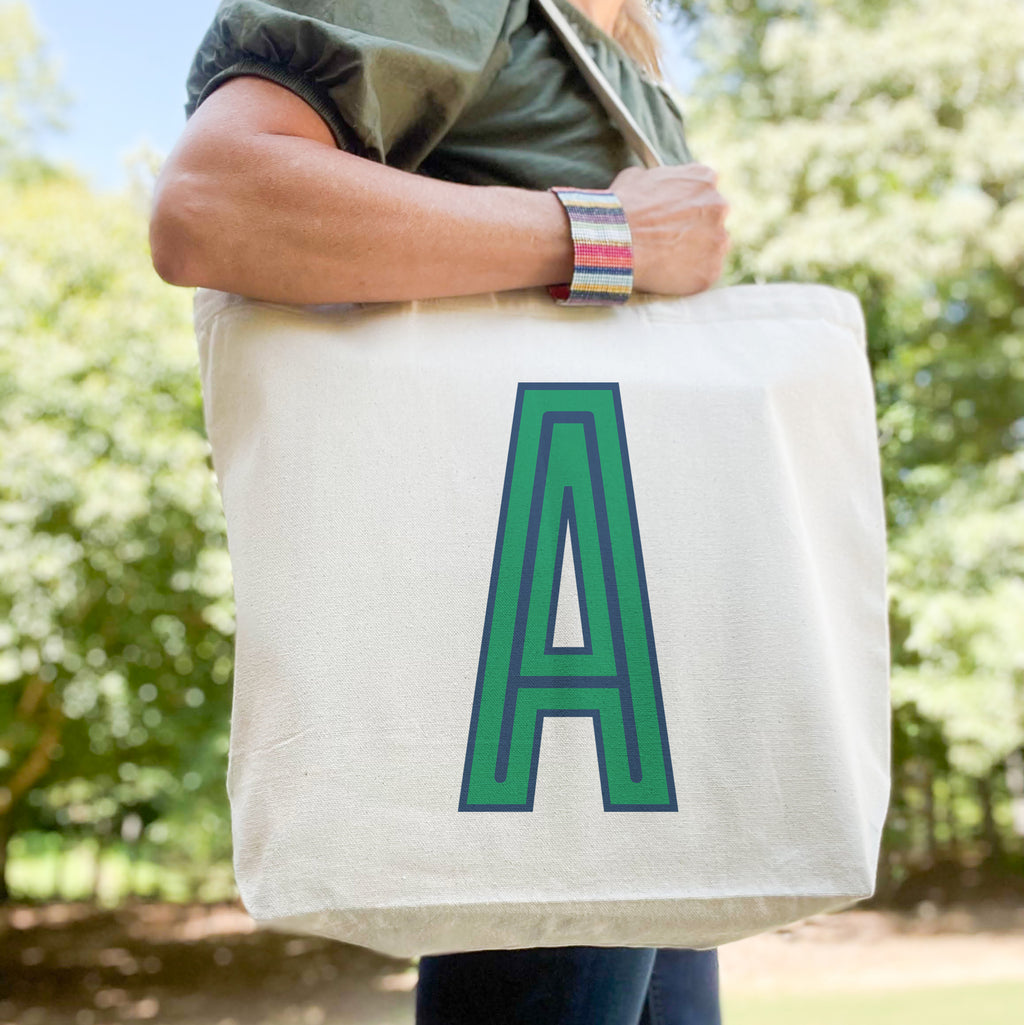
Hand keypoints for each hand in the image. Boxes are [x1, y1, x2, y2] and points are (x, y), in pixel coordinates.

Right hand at [609, 162, 729, 295]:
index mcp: (703, 179)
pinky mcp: (711, 271)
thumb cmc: (621, 210)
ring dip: (696, 254)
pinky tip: (668, 274)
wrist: (616, 243)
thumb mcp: (635, 178)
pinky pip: (704, 275)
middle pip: (713, 220)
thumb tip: (654, 184)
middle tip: (670, 240)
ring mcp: (718, 240)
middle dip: (696, 229)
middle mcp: (718, 206)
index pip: (705, 191)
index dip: (687, 206)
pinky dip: (690, 277)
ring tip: (667, 259)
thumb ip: (658, 179)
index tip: (674, 216)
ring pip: (712, 249)